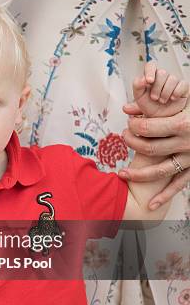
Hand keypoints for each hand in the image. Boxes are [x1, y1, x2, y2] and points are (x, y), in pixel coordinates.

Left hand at [120, 68, 189, 206]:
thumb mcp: (184, 100)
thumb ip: (154, 103)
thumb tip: (126, 109)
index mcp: (182, 124)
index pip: (147, 128)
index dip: (133, 127)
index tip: (129, 125)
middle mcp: (186, 144)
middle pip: (149, 148)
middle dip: (131, 144)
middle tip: (124, 138)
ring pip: (159, 171)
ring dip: (138, 174)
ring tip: (122, 173)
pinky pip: (178, 185)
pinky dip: (164, 196)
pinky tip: (151, 205)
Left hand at [131, 61, 188, 117]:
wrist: (159, 117)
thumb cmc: (149, 105)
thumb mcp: (139, 97)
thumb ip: (137, 86)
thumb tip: (141, 78)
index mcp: (150, 76)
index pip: (151, 65)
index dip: (150, 71)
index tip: (149, 81)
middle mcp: (162, 77)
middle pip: (162, 72)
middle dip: (157, 87)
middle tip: (154, 98)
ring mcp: (173, 80)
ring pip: (172, 78)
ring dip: (165, 92)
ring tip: (162, 101)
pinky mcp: (182, 86)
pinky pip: (182, 84)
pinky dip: (176, 92)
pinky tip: (172, 98)